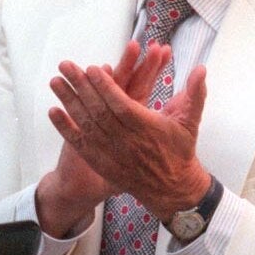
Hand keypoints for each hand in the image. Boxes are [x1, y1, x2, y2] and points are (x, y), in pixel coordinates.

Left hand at [47, 53, 209, 222]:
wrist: (171, 189)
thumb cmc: (180, 152)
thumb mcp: (190, 123)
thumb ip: (195, 94)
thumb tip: (202, 69)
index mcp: (147, 128)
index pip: (122, 105)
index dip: (106, 87)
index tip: (93, 68)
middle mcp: (127, 141)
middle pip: (99, 111)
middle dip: (81, 86)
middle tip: (67, 66)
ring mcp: (111, 153)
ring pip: (86, 124)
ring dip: (69, 102)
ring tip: (55, 81)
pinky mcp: (101, 162)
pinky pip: (80, 144)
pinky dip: (65, 128)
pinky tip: (53, 111)